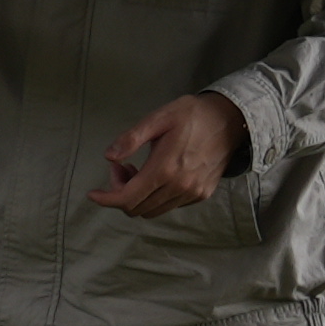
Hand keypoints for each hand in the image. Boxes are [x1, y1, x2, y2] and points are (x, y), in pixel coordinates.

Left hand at [87, 92, 248, 217]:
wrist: (231, 119)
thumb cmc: (193, 115)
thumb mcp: (159, 118)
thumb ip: (131, 138)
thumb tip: (109, 157)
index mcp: (165, 169)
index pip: (127, 198)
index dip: (106, 199)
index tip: (93, 193)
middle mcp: (180, 187)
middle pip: (137, 208)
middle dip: (120, 192)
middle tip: (121, 167)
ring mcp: (192, 193)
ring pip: (152, 210)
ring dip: (137, 196)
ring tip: (138, 170)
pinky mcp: (202, 194)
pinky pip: (169, 206)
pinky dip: (154, 197)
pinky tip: (156, 176)